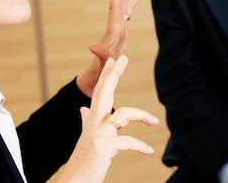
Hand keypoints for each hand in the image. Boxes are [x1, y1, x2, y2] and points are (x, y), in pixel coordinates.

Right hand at [57, 55, 158, 182]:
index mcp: (92, 121)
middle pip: (103, 93)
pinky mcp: (104, 146)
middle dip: (113, 75)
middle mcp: (94, 124)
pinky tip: (148, 150)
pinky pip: (128, 141)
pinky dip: (140, 145)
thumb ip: (87, 122)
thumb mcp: (87, 139)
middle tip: (123, 58)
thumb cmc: (84, 162)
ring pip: (123, 114)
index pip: (99, 93)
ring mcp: (98, 134)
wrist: (74, 182)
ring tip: (154, 121)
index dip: (107, 76)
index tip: (114, 60)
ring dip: (141, 115)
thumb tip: (84, 110)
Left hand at [77, 0, 146, 95]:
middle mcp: (116, 28)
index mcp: (113, 33)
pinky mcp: (122, 34)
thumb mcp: (101, 66)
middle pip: (121, 4)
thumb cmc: (99, 73)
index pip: (115, 9)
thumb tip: (93, 46)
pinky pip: (128, 15)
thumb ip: (100, 56)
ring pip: (126, 7)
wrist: (97, 78)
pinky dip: (133, 5)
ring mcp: (119, 30)